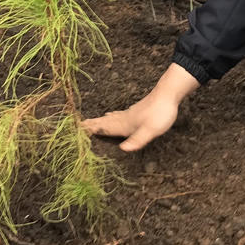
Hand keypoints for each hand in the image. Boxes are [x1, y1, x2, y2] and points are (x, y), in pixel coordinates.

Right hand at [81, 63, 200, 150]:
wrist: (168, 94)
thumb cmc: (160, 113)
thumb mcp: (151, 130)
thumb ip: (137, 140)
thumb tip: (122, 150)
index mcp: (125, 124)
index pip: (104, 128)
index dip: (92, 130)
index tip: (77, 130)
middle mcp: (124, 119)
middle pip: (104, 122)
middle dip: (91, 125)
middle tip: (77, 125)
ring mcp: (129, 114)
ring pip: (110, 119)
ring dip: (99, 121)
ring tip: (90, 122)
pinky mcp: (135, 111)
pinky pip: (117, 115)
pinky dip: (110, 117)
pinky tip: (111, 115)